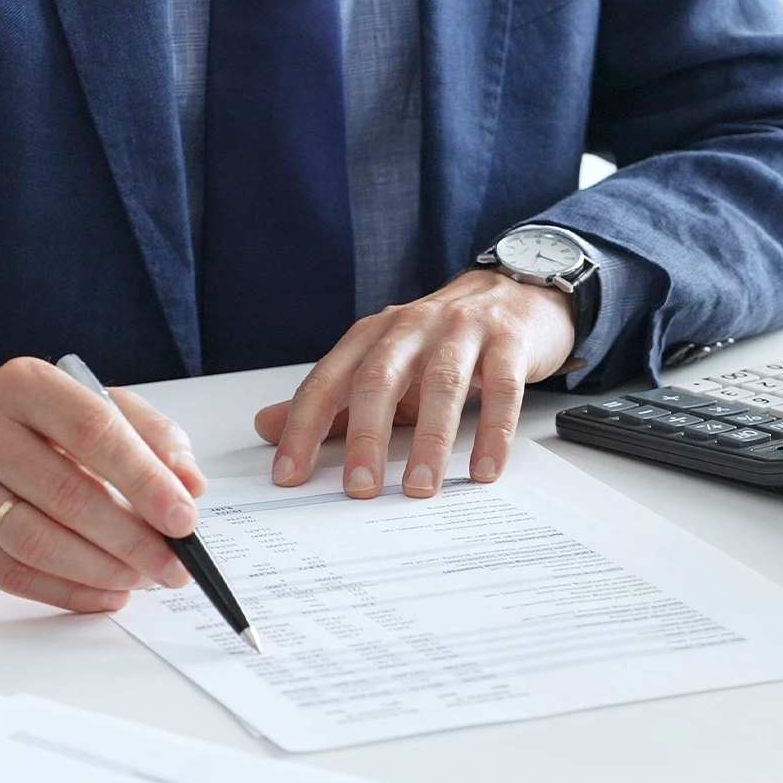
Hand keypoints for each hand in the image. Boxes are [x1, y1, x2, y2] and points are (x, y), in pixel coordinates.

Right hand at [0, 358, 208, 612]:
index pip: (93, 431)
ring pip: (37, 541)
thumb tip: (190, 484)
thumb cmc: (33, 426)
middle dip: (132, 539)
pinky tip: (105, 594)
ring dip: (102, 570)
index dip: (144, 480)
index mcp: (25, 385)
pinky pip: (12, 575)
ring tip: (143, 578)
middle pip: (67, 494)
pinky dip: (67, 593)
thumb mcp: (95, 406)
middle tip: (173, 563)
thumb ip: (152, 438)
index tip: (183, 517)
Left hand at [254, 269, 575, 498]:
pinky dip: (492, 434)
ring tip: (420, 488)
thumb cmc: (441, 341)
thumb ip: (330, 400)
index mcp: (372, 335)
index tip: (290, 474)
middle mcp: (411, 327)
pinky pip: (501, 390)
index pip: (328, 381)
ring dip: (430, 441)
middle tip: (360, 488)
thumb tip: (267, 428)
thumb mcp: (383, 366)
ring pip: (441, 384)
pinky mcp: (509, 342)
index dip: (304, 427)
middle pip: (379, 378)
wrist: (515, 294)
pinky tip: (483, 471)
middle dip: (365, 437)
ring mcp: (462, 331)